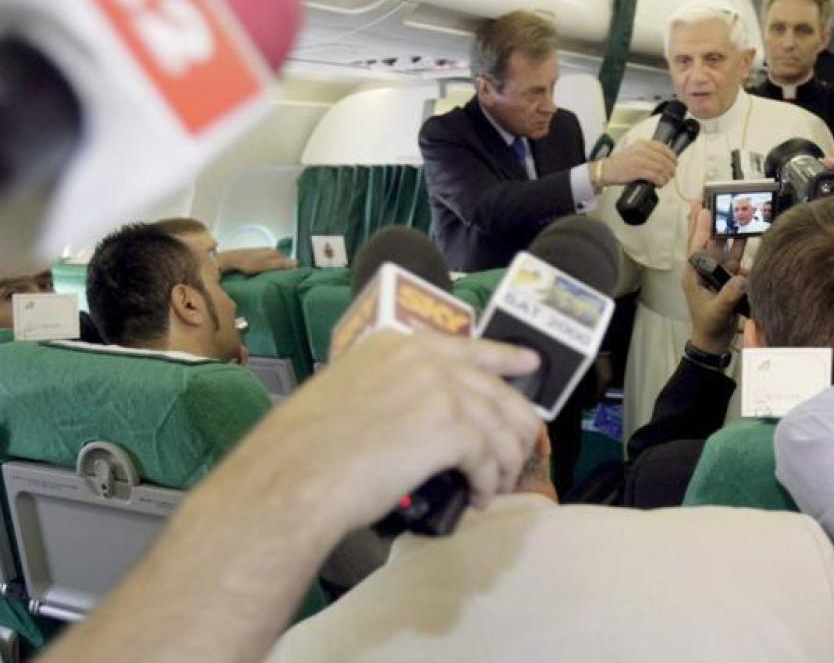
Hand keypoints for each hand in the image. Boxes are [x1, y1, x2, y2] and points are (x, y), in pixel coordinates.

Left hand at [218, 247, 296, 274]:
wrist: (230, 260)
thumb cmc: (248, 263)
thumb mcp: (266, 265)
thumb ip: (281, 264)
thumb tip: (297, 262)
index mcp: (274, 251)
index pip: (287, 260)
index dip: (289, 269)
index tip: (289, 279)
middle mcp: (269, 250)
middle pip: (280, 261)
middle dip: (282, 269)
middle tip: (282, 281)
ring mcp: (262, 253)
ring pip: (273, 262)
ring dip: (274, 269)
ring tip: (274, 279)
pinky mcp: (255, 257)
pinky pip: (266, 263)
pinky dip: (267, 269)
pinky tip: (265, 275)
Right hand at [236, 330, 543, 533]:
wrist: (295, 477)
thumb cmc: (305, 449)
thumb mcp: (346, 392)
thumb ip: (389, 388)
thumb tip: (419, 417)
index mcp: (396, 344)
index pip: (469, 346)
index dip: (506, 359)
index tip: (530, 365)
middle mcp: (424, 358)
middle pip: (497, 389)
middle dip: (513, 428)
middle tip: (518, 455)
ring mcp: (441, 389)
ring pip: (501, 425)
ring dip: (505, 461)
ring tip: (498, 485)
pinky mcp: (452, 428)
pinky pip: (489, 458)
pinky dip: (489, 483)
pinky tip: (479, 498)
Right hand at [600, 139, 677, 187]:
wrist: (606, 170)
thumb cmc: (620, 163)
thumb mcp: (635, 151)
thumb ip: (648, 153)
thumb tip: (664, 161)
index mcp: (643, 143)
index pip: (663, 148)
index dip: (672, 156)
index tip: (675, 163)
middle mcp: (642, 150)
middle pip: (664, 159)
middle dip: (670, 169)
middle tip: (670, 176)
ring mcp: (640, 160)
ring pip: (661, 168)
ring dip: (666, 177)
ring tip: (664, 181)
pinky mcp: (638, 170)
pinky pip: (655, 176)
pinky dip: (660, 181)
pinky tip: (659, 184)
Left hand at [681, 203, 746, 354]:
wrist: (714, 342)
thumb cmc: (709, 327)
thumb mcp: (717, 311)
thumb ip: (728, 295)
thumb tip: (741, 279)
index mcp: (694, 275)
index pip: (696, 246)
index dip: (699, 227)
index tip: (701, 208)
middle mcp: (703, 271)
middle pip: (706, 241)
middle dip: (707, 221)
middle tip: (707, 199)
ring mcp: (716, 274)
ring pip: (721, 247)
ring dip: (726, 232)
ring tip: (730, 213)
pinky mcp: (728, 279)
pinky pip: (734, 259)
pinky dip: (740, 249)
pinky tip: (746, 237)